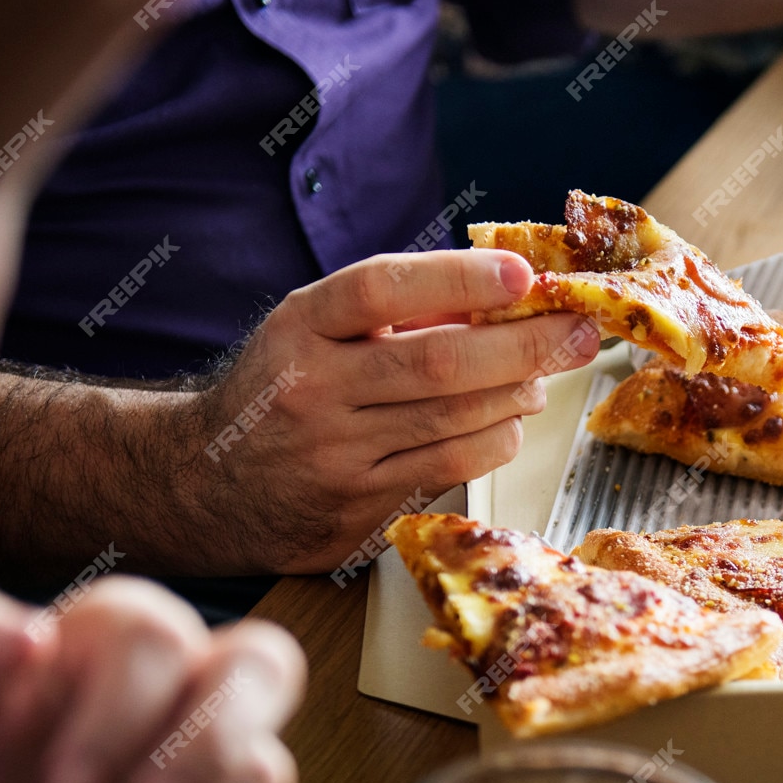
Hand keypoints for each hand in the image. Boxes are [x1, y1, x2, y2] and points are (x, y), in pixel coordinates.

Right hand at [181, 248, 599, 573]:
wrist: (205, 483)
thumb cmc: (282, 390)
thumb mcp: (315, 330)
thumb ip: (397, 311)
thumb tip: (504, 294)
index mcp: (301, 327)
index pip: (384, 289)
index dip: (459, 278)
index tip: (521, 272)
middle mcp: (312, 389)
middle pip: (440, 362)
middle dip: (526, 344)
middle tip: (577, 331)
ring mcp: (335, 456)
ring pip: (456, 420)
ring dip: (519, 394)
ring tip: (542, 375)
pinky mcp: (357, 510)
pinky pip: (450, 469)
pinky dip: (495, 440)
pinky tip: (507, 422)